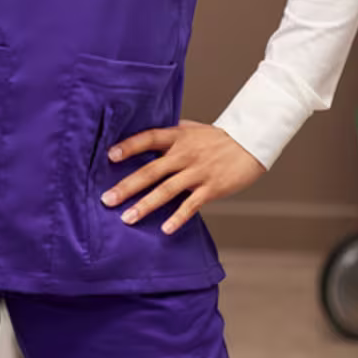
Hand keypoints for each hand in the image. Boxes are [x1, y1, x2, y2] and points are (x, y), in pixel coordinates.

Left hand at [100, 120, 266, 235]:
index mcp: (178, 136)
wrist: (251, 143)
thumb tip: (144, 139)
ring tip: (127, 218)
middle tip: (107, 199)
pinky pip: (191, 204)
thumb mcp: (192, 128)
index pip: (149, 138)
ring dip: (145, 205)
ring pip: (167, 190)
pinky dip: (178, 217)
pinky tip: (165, 229)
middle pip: (151, 170)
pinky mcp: (211, 188)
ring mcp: (198, 172)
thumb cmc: (218, 137)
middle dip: (127, 186)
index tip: (110, 156)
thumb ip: (170, 134)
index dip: (129, 146)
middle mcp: (185, 153)